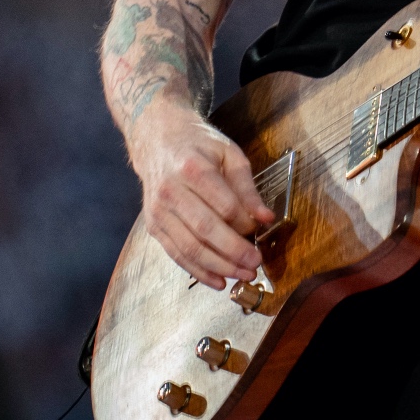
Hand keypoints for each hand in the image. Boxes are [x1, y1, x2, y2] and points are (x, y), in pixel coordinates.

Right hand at [127, 100, 275, 287]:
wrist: (157, 138)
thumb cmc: (197, 145)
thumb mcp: (229, 154)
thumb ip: (247, 187)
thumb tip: (265, 217)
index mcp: (192, 168)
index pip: (224, 205)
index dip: (244, 223)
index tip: (259, 231)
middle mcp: (170, 191)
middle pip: (205, 230)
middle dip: (234, 252)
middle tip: (255, 263)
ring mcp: (158, 211)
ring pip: (190, 248)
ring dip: (219, 267)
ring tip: (243, 275)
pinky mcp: (154, 226)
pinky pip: (177, 255)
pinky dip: (198, 271)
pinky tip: (218, 280)